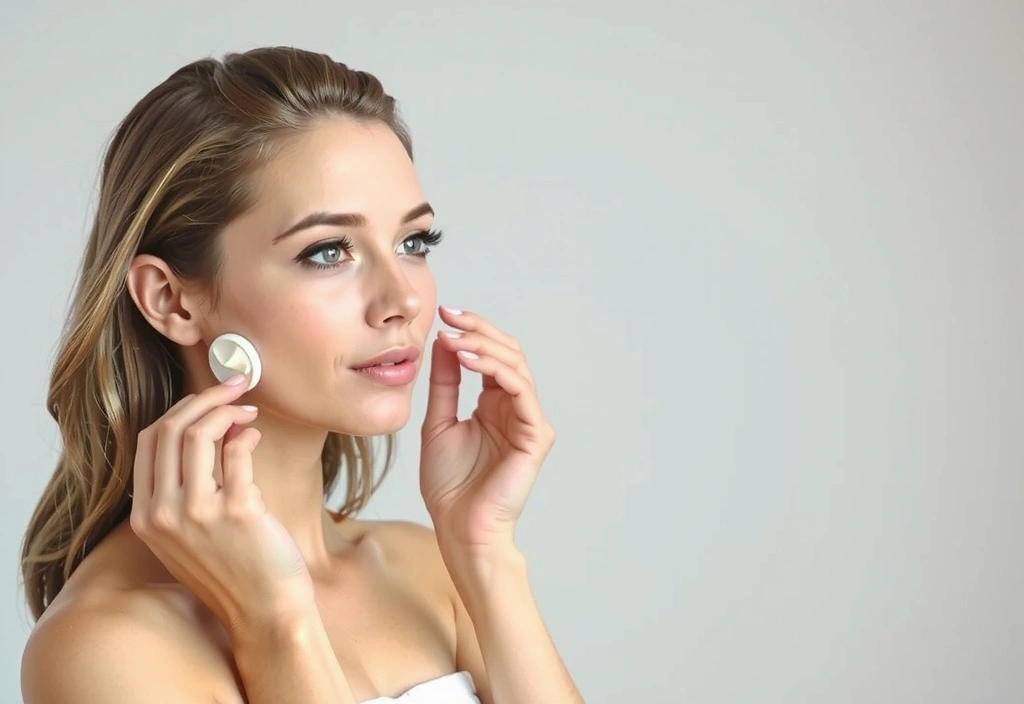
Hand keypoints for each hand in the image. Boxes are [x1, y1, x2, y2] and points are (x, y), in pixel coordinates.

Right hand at [129, 375, 312, 638]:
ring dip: (226, 409)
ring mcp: (197, 512)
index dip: (179, 410)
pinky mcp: (236, 510)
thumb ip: (188, 487)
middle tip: (233, 387)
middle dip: (203, 398)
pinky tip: (256, 436)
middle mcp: (164, 513)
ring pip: (199, 433)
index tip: (205, 398)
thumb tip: (212, 425)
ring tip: (248, 409)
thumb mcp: (190, 533)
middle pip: (170, 429)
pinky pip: (237, 450)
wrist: (265, 613)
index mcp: (146, 517)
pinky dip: (247, 434)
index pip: (149, 441)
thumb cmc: (235, 571)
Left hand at [420, 306, 554, 552]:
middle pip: (508, 353)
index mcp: (496, 405)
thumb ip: (446, 383)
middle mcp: (517, 408)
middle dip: (479, 330)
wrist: (458, 528)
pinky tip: (468, 360)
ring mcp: (529, 421)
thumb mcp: (438, 422)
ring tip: (454, 338)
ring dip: (484, 346)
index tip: (443, 315)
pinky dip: (495, 369)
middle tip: (450, 315)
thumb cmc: (449, 486)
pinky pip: (521, 390)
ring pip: (516, 366)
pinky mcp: (536, 435)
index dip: (472, 332)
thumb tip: (445, 341)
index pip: (492, 355)